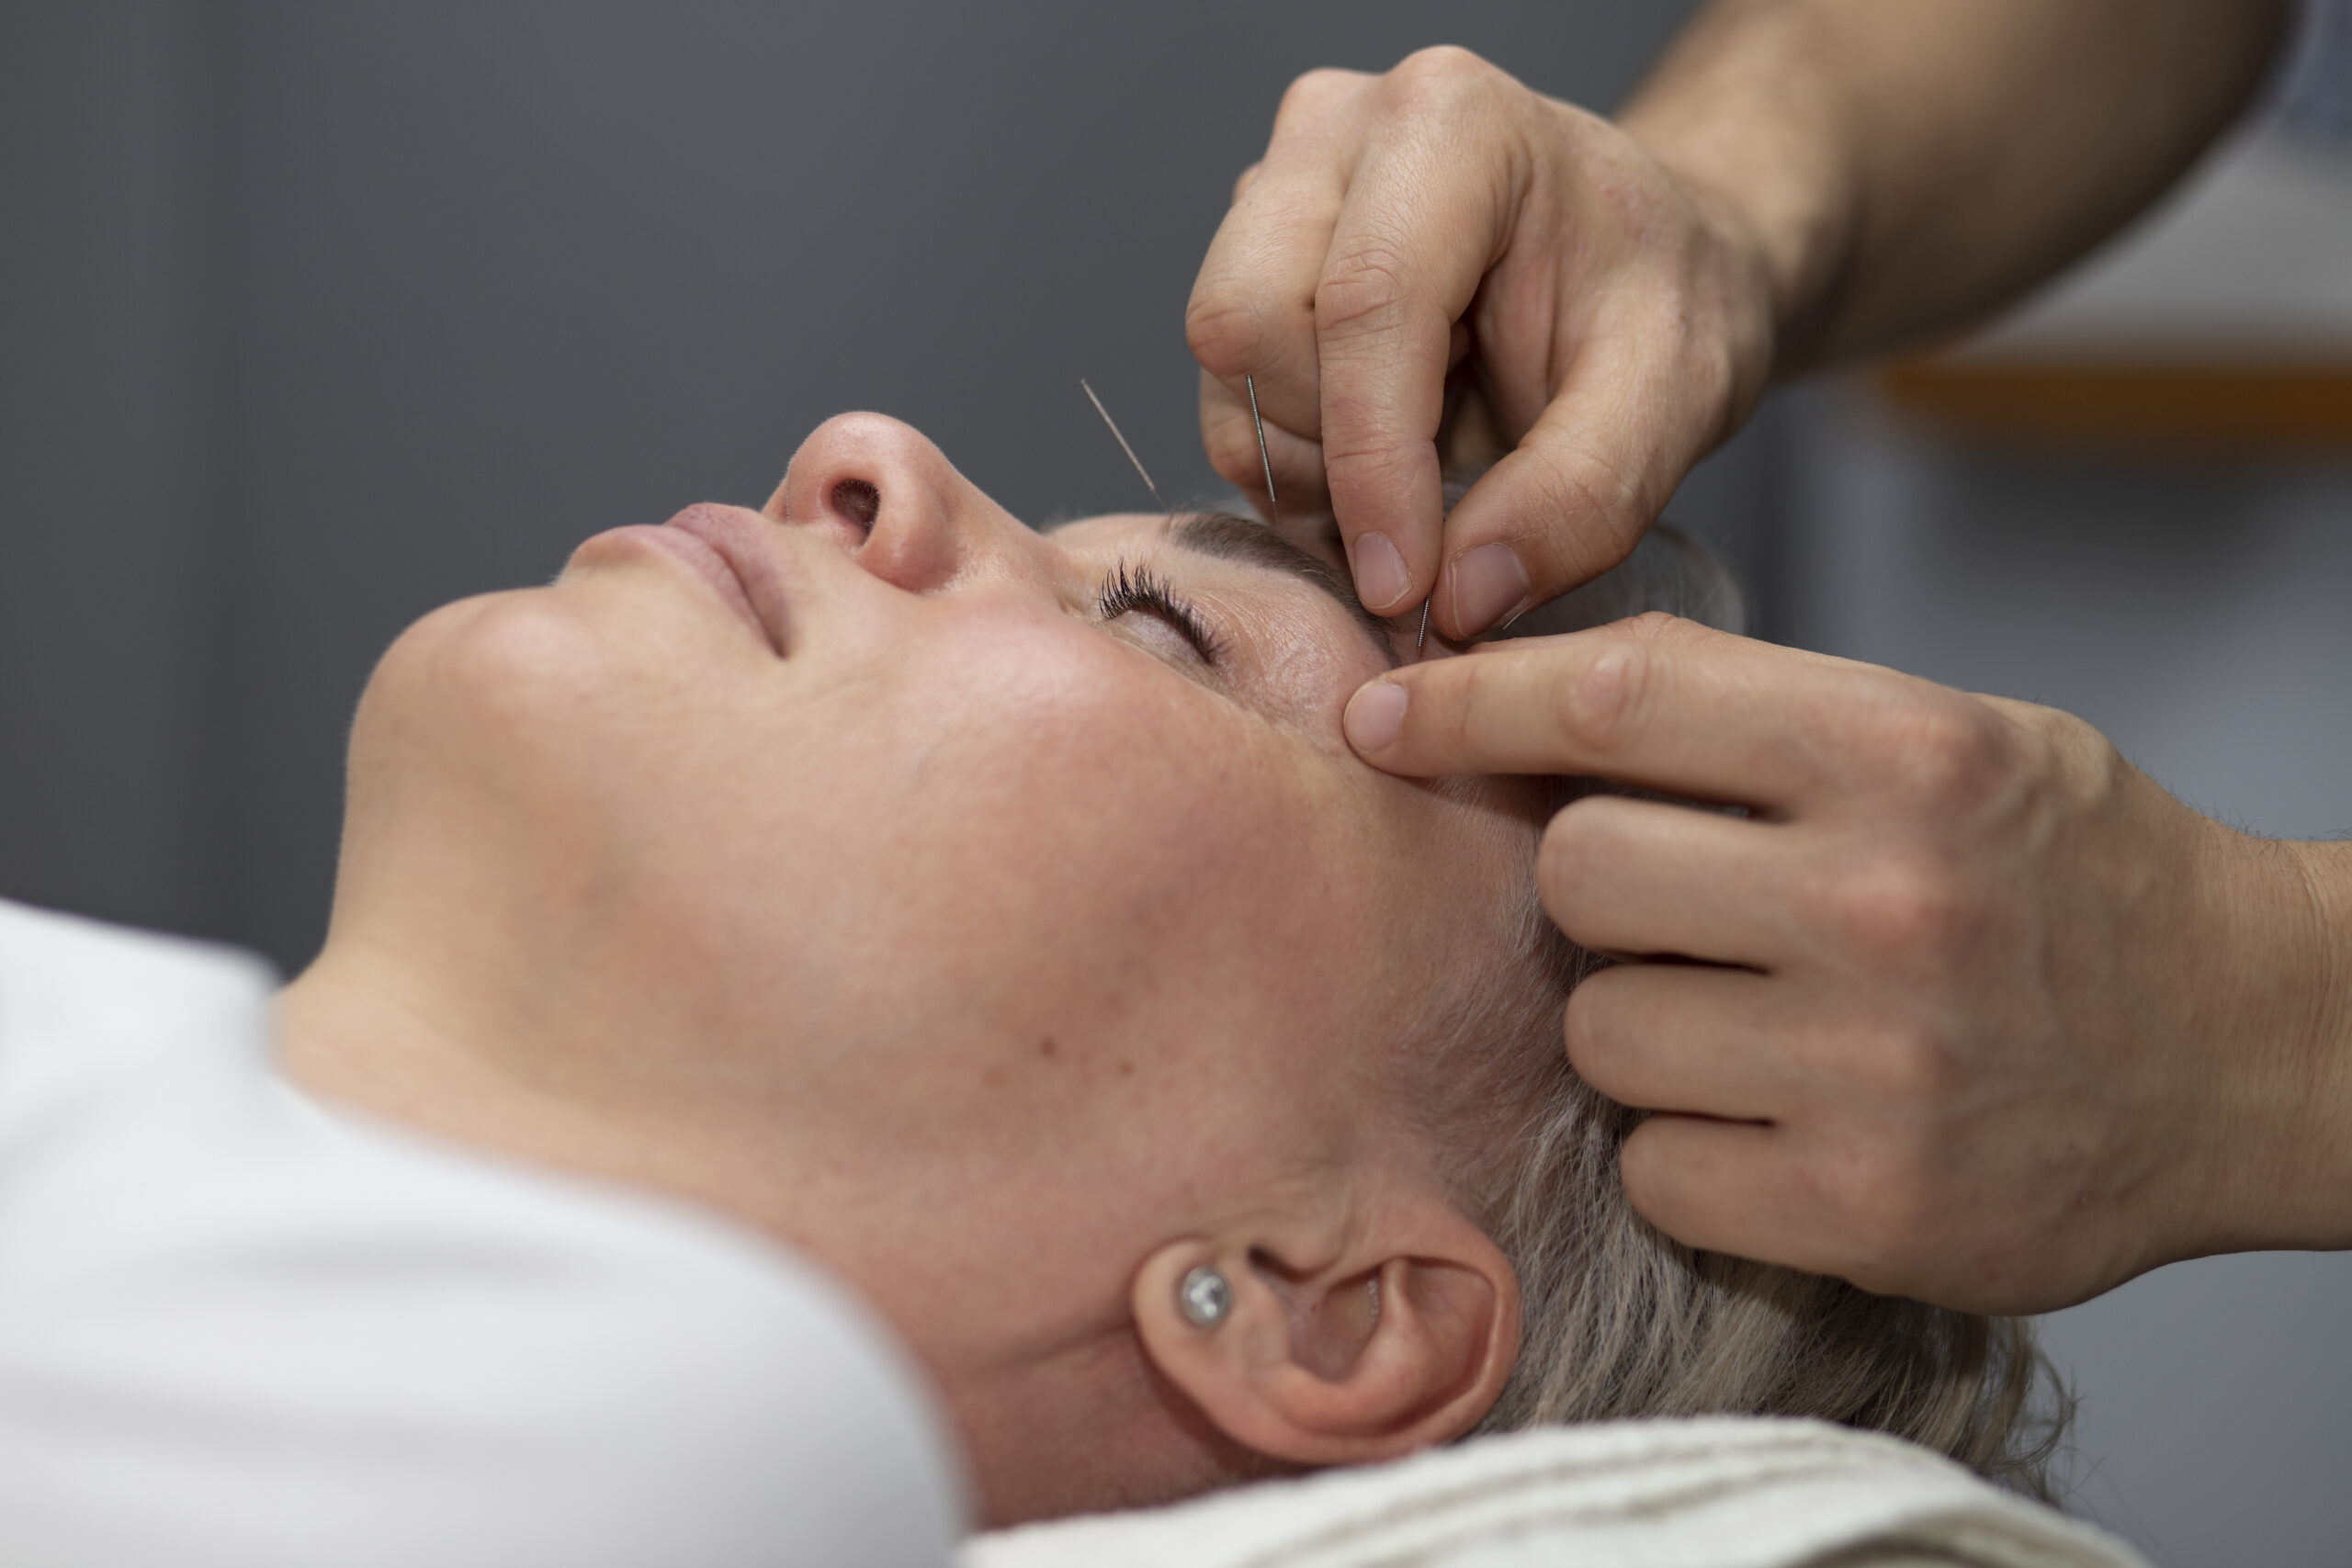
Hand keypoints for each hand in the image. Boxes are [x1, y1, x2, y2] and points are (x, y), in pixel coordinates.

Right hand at [1187, 47, 1778, 637]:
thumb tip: (1459, 597)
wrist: (1643, 263)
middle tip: (1428, 515)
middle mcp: (1338, 129)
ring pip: (1223, 365)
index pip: (1366, 302)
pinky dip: (1289, 461)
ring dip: (1305, 464)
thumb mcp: (1676, 400)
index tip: (1406, 587)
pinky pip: (1224, 390)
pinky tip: (1379, 461)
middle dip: (1329, 453)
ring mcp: (1280, 184)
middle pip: (1249, 320)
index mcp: (1456, 122)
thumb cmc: (1664, 299)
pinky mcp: (1250, 250)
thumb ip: (1581, 499)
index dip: (1373, 467)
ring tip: (1418, 478)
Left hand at [1341, 615, 2351, 1313]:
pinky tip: (1784, 1119)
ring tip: (1764, 1020)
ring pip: (1600, 1030)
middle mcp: (1882, 900)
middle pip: (1575, 871)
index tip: (1385, 712)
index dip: (1468, 700)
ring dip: (1647, 1026)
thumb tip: (1509, 702)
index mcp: (1902, 751)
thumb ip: (1748, 717)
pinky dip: (1690, 1149)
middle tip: (1690, 908)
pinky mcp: (1864, 1210)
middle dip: (1599, 887)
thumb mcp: (1944, 736)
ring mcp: (1872, 1066)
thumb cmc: (2069, 874)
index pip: (1611, 697)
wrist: (2255, 1046)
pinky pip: (1652, 1166)